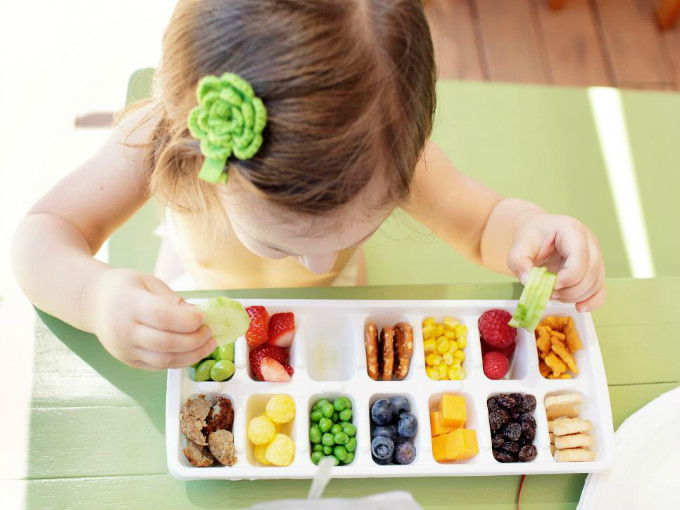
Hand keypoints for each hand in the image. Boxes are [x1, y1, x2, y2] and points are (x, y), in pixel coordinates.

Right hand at [86, 268, 214, 370]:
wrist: (93, 303)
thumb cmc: (125, 288)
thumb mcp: (148, 282)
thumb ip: (173, 301)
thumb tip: (198, 316)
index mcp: (129, 304)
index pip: (163, 317)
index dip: (188, 321)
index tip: (204, 317)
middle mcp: (124, 331)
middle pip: (166, 343)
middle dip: (195, 340)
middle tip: (210, 332)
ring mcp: (124, 350)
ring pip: (165, 361)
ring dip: (192, 355)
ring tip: (208, 344)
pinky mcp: (128, 361)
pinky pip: (159, 366)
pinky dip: (180, 361)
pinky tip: (193, 351)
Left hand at [507, 213, 605, 311]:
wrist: (536, 234)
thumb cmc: (530, 238)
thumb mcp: (518, 247)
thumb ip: (519, 262)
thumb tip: (529, 282)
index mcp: (573, 231)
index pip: (580, 258)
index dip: (567, 277)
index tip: (550, 285)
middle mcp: (590, 242)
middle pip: (590, 274)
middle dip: (568, 290)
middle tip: (547, 291)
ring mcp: (596, 256)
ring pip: (595, 284)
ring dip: (574, 296)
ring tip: (553, 293)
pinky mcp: (596, 270)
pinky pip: (600, 290)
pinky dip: (592, 302)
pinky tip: (579, 308)